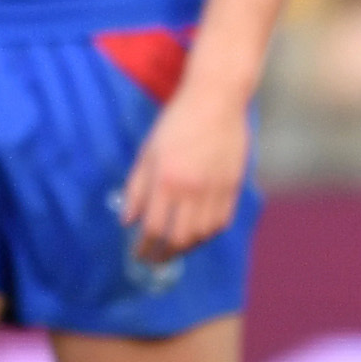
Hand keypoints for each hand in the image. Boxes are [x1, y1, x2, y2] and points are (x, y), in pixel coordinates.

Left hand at [118, 72, 249, 262]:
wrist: (215, 101)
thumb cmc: (176, 123)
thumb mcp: (147, 153)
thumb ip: (136, 190)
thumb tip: (127, 222)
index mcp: (166, 180)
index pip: (153, 228)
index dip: (144, 248)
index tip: (138, 254)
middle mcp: (192, 190)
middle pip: (179, 238)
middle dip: (164, 255)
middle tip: (155, 260)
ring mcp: (216, 190)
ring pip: (202, 235)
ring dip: (186, 248)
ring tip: (175, 249)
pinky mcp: (233, 187)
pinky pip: (221, 223)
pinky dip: (208, 235)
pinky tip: (198, 235)